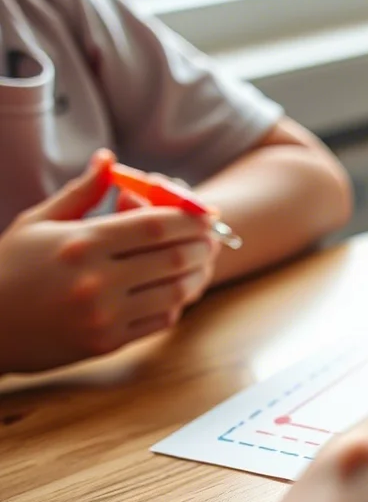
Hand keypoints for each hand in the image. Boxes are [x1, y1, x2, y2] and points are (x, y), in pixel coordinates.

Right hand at [0, 150, 219, 372]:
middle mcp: (96, 280)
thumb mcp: (38, 222)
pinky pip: (160, 320)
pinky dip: (175, 303)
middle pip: (174, 258)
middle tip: (214, 239)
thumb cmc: (9, 268)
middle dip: (203, 246)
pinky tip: (176, 290)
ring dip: (198, 276)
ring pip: (175, 292)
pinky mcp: (107, 343)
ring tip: (204, 264)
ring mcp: (104, 315)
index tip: (206, 214)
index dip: (189, 218)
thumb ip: (82, 192)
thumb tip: (110, 159)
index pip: (155, 226)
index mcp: (81, 244)